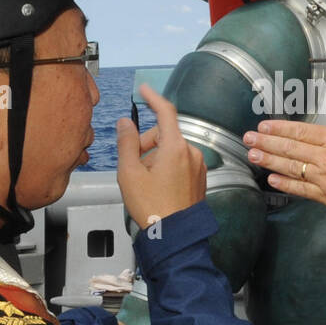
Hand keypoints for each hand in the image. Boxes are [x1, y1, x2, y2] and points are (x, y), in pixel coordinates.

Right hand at [116, 84, 206, 228]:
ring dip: (155, 157)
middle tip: (133, 165)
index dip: (153, 98)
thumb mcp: (129, 173)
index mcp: (175, 147)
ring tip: (145, 181)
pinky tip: (157, 186)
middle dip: (146, 143)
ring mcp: (197, 165)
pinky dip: (166, 167)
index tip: (144, 90)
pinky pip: (180, 162)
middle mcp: (191, 152)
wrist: (175, 235)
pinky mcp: (199, 177)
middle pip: (164, 134)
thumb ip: (126, 143)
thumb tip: (126, 122)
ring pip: (171, 149)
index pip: (166, 112)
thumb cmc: (152, 207)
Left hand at [243, 77, 325, 222]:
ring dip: (269, 161)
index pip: (301, 132)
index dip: (279, 129)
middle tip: (247, 139)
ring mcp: (324, 180)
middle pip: (290, 149)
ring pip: (290, 168)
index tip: (264, 126)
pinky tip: (272, 180)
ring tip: (252, 156)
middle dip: (266, 143)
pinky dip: (285, 184)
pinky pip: (300, 190)